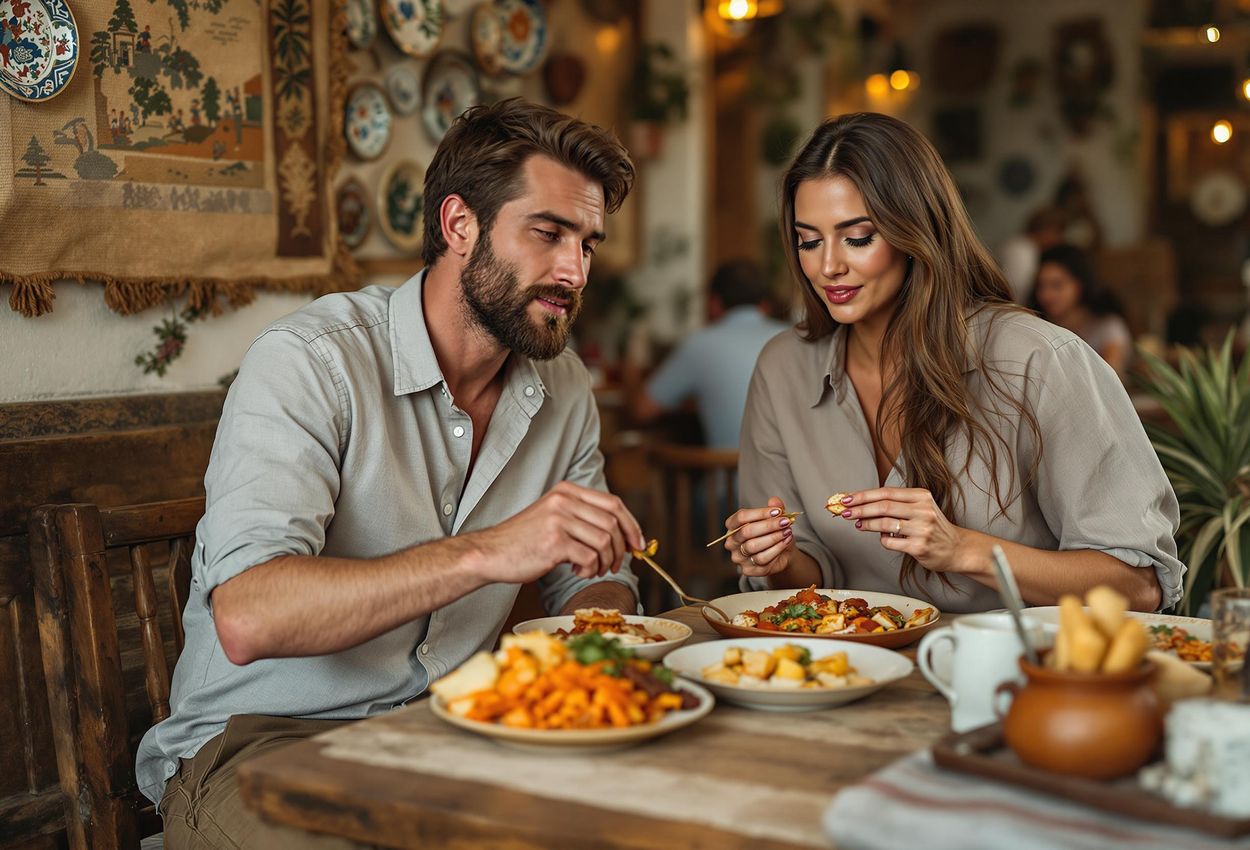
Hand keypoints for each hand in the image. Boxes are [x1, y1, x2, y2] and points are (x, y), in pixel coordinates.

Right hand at [471, 481, 645, 583]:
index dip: (632, 525)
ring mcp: (559, 520)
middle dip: (621, 548)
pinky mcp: (555, 542)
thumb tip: (625, 537)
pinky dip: (589, 569)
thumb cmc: (524, 540)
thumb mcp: (554, 517)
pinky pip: (590, 558)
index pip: (614, 503)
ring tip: (591, 569)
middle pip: (613, 523)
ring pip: (604, 541)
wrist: (490, 553)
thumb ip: (584, 519)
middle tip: (614, 565)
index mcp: (567, 491)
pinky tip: (575, 570)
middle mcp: (564, 500)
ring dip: (605, 562)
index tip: (638, 544)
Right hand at [724, 496, 795, 578]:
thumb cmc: (774, 533)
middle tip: (785, 521)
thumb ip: (775, 508)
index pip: (741, 517)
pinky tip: (785, 542)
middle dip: (768, 526)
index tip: (777, 511)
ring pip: (753, 546)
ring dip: (773, 538)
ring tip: (787, 532)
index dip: (760, 513)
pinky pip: (761, 560)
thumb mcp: (776, 519)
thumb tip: (774, 501)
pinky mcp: (748, 570)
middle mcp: (732, 542)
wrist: (782, 553)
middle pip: (747, 531)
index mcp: (733, 526)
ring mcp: (738, 557)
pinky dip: (776, 550)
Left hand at [837, 488, 967, 572]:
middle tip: (844, 512)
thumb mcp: (920, 507)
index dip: (863, 495)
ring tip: (859, 524)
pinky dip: (883, 539)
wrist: (957, 548)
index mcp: (921, 496)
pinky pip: (891, 542)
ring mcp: (922, 529)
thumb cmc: (933, 526)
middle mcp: (923, 510)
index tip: (847, 499)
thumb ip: (896, 504)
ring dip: (867, 524)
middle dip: (860, 509)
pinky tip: (884, 538)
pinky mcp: (919, 547)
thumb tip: (863, 504)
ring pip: (885, 524)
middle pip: (883, 506)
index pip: (886, 492)